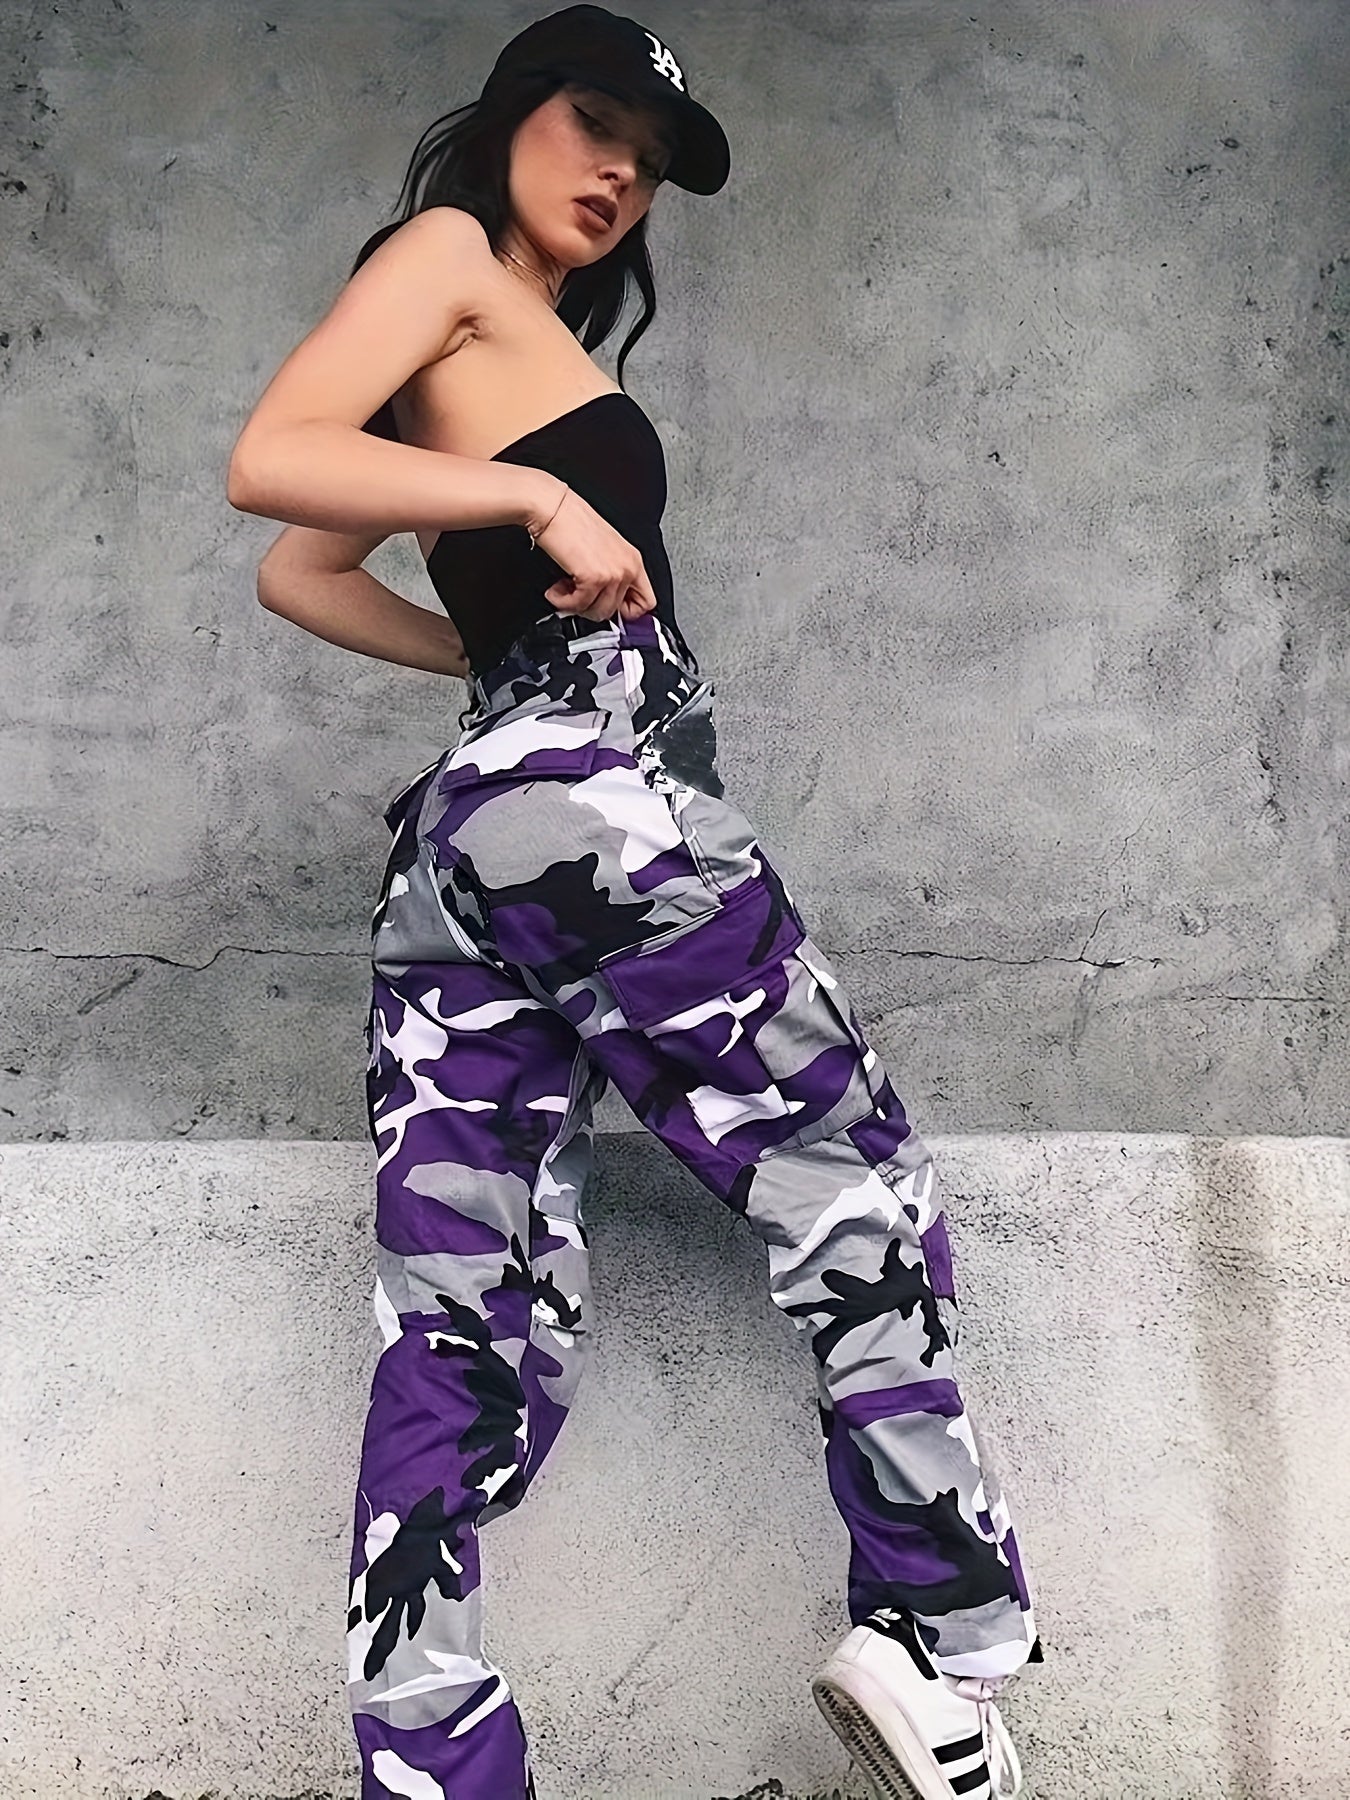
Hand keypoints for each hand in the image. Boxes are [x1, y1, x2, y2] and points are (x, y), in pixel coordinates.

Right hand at [525, 480, 657, 622]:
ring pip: (599, 613)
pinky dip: (562, 602)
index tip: (604, 605)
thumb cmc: (571, 522)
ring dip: (575, 605)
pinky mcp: (594, 578)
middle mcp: (628, 567)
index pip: (645, 603)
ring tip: (564, 587)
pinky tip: (556, 588)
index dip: (624, 611)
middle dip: (590, 607)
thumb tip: (605, 600)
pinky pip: (579, 605)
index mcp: (633, 559)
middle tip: (575, 592)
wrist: (552, 508)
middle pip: (616, 611)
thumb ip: (611, 574)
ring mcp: (613, 573)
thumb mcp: (603, 549)